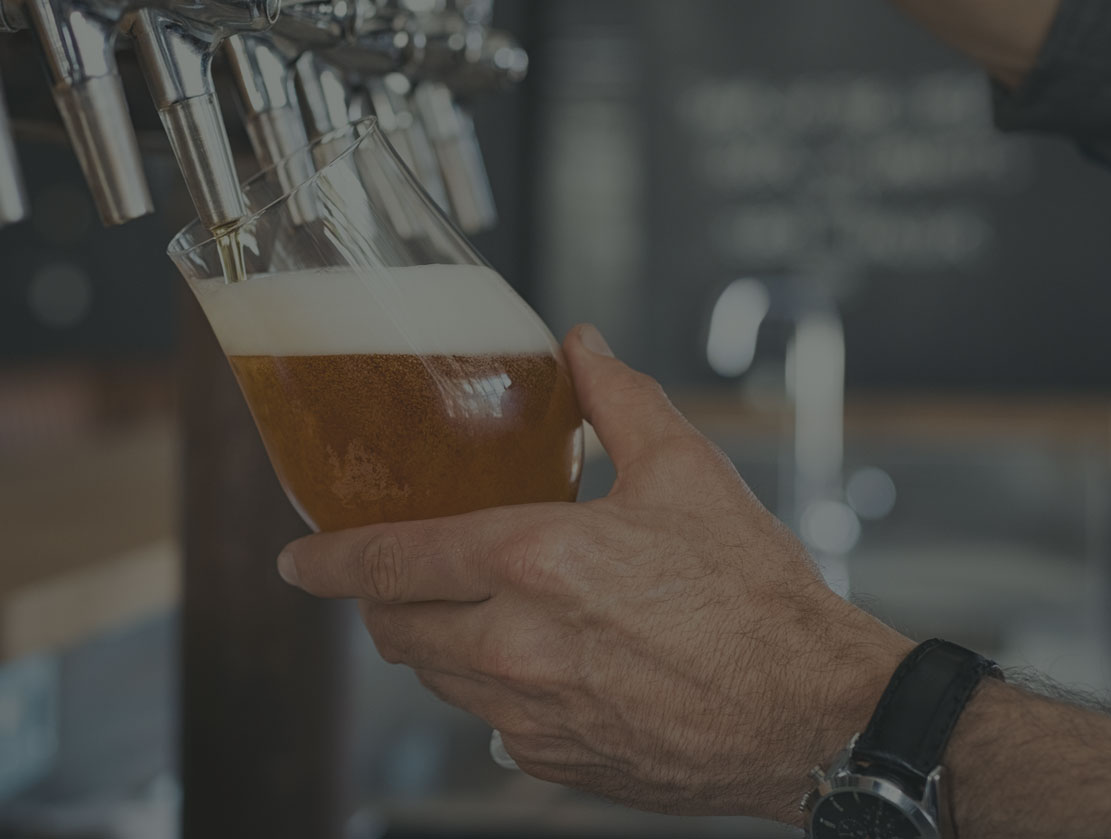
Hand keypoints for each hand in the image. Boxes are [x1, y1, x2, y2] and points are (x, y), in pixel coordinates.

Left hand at [277, 324, 913, 822]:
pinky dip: (492, 689)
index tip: (296, 560)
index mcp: (535, 561)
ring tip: (477, 608)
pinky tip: (539, 661)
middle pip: (395, 627)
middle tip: (397, 575)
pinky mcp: (554, 764)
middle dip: (381, 600)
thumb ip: (617, 400)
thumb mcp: (687, 472)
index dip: (328, 560)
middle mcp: (516, 645)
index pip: (390, 561)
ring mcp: (530, 716)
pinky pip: (488, 724)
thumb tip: (580, 346)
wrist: (814, 713)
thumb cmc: (758, 597)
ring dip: (436, 641)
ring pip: (436, 678)